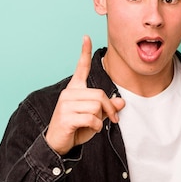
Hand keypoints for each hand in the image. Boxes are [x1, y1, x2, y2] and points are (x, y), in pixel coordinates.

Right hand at [45, 36, 125, 154]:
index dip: (84, 53)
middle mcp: (69, 93)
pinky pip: (91, 119)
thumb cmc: (76, 128)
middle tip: (112, 120)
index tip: (86, 37)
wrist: (58, 143)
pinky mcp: (66, 117)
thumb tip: (122, 102)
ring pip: (96, 107)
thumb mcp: (95, 117)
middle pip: (99, 95)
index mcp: (74, 90)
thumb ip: (107, 108)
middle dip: (109, 109)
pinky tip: (89, 129)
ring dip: (100, 119)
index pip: (81, 68)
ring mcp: (65, 104)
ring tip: (93, 125)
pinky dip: (96, 127)